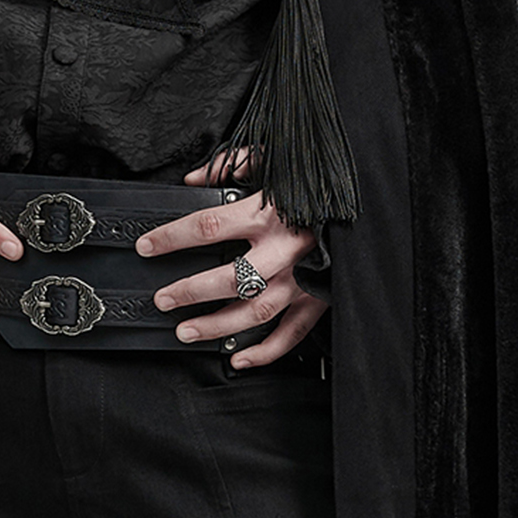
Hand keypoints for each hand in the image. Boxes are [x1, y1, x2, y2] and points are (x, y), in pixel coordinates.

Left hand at [137, 149, 327, 368]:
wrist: (368, 203)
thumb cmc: (318, 182)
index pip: (208, 226)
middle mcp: (283, 249)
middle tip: (163, 299)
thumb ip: (232, 165)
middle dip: (190, 291)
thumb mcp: (275, 161)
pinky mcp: (319, 299)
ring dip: (217, 326)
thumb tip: (193, 180)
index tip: (148, 245)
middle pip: (228, 278)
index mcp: (268, 212)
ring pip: (254, 312)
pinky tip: (238, 357)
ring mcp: (302, 279)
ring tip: (186, 331)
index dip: (172, 237)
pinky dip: (264, 351)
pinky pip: (290, 334)